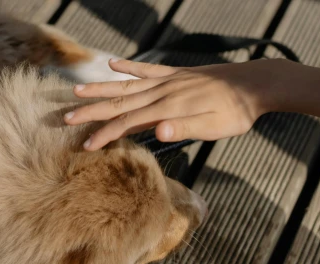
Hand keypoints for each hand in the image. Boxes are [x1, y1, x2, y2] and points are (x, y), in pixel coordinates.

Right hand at [64, 58, 286, 150]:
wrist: (254, 85)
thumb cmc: (236, 113)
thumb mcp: (214, 128)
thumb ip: (185, 129)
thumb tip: (158, 132)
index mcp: (168, 108)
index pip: (129, 122)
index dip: (106, 134)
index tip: (86, 145)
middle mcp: (163, 92)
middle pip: (120, 101)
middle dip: (92, 111)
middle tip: (65, 117)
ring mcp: (169, 81)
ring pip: (127, 85)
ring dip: (101, 89)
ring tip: (78, 90)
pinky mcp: (177, 75)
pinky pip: (147, 69)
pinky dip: (129, 66)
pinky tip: (113, 62)